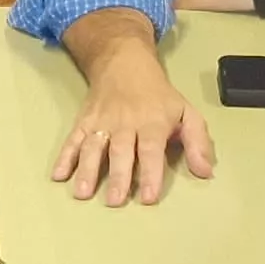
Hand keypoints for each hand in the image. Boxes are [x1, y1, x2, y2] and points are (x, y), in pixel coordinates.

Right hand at [52, 48, 214, 207]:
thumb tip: (205, 172)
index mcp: (152, 122)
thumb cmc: (159, 95)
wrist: (125, 62)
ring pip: (94, 147)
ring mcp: (102, 122)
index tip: (148, 197)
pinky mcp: (84, 121)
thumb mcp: (187, 113)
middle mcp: (125, 123)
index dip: (150, 173)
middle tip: (115, 201)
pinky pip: (73, 139)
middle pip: (121, 151)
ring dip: (87, 170)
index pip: (151, 150)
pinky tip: (59, 175)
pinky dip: (64, 156)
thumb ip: (198, 143)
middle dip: (118, 176)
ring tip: (82, 193)